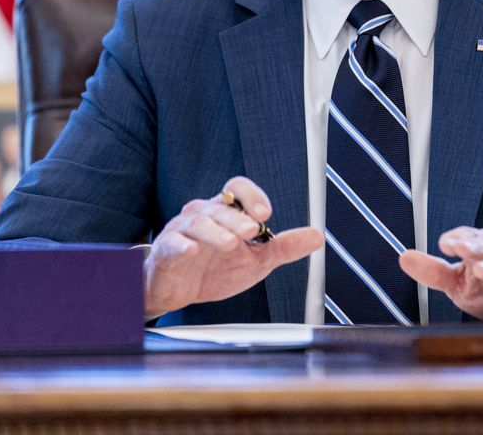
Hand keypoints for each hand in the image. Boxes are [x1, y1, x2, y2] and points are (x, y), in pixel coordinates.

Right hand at [143, 177, 321, 318]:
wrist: (178, 291)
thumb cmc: (214, 269)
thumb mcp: (256, 261)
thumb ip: (284, 247)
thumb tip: (316, 236)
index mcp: (226, 213)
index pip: (237, 190)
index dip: (252, 196)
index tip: (265, 212)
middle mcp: (204, 215)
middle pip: (220, 207)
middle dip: (237, 218)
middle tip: (252, 230)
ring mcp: (183, 231)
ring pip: (198, 223)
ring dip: (216, 232)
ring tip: (230, 243)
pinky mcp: (166, 251)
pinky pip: (173, 243)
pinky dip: (182, 246)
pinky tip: (191, 251)